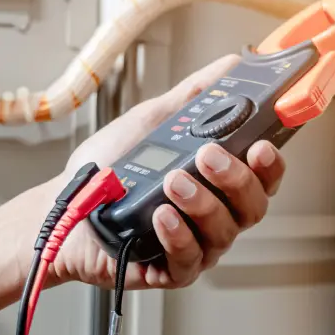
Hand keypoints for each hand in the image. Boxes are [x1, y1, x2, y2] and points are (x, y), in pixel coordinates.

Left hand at [0, 55, 285, 309]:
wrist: (63, 205)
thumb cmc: (110, 168)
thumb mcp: (155, 121)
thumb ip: (196, 96)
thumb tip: (231, 65)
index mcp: (222, 181)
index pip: (265, 176)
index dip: (271, 164)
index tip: (261, 146)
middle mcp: (217, 213)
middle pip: (254, 205)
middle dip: (236, 179)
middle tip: (208, 155)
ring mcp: (198, 243)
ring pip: (225, 231)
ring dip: (202, 203)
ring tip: (173, 181)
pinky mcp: (172, 269)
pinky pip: (190, 259)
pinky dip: (179, 235)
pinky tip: (162, 216)